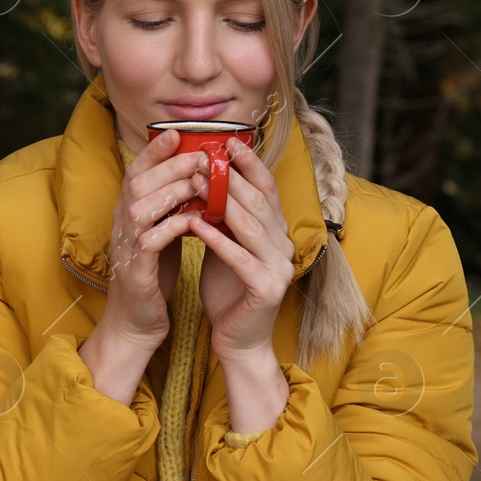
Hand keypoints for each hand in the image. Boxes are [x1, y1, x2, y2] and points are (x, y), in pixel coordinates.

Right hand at [96, 127, 209, 349]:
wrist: (136, 320)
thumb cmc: (155, 273)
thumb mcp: (163, 231)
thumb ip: (173, 206)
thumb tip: (198, 176)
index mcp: (127, 211)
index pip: (136, 171)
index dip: (153, 151)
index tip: (176, 133)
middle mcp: (121, 223)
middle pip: (138, 182)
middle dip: (170, 166)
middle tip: (201, 156)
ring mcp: (125, 245)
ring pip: (142, 206)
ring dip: (173, 192)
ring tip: (201, 183)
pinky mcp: (135, 269)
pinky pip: (150, 240)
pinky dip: (173, 227)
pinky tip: (195, 220)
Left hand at [186, 136, 295, 359]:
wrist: (238, 339)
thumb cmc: (228, 289)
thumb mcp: (225, 245)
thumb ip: (223, 217)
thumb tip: (204, 179)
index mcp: (277, 232)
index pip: (266, 188)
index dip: (249, 163)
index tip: (227, 140)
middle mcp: (284, 244)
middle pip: (258, 201)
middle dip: (229, 175)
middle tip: (203, 154)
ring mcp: (279, 267)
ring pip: (250, 224)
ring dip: (222, 199)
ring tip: (196, 179)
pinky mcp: (266, 288)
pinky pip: (239, 257)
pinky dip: (217, 238)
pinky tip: (196, 224)